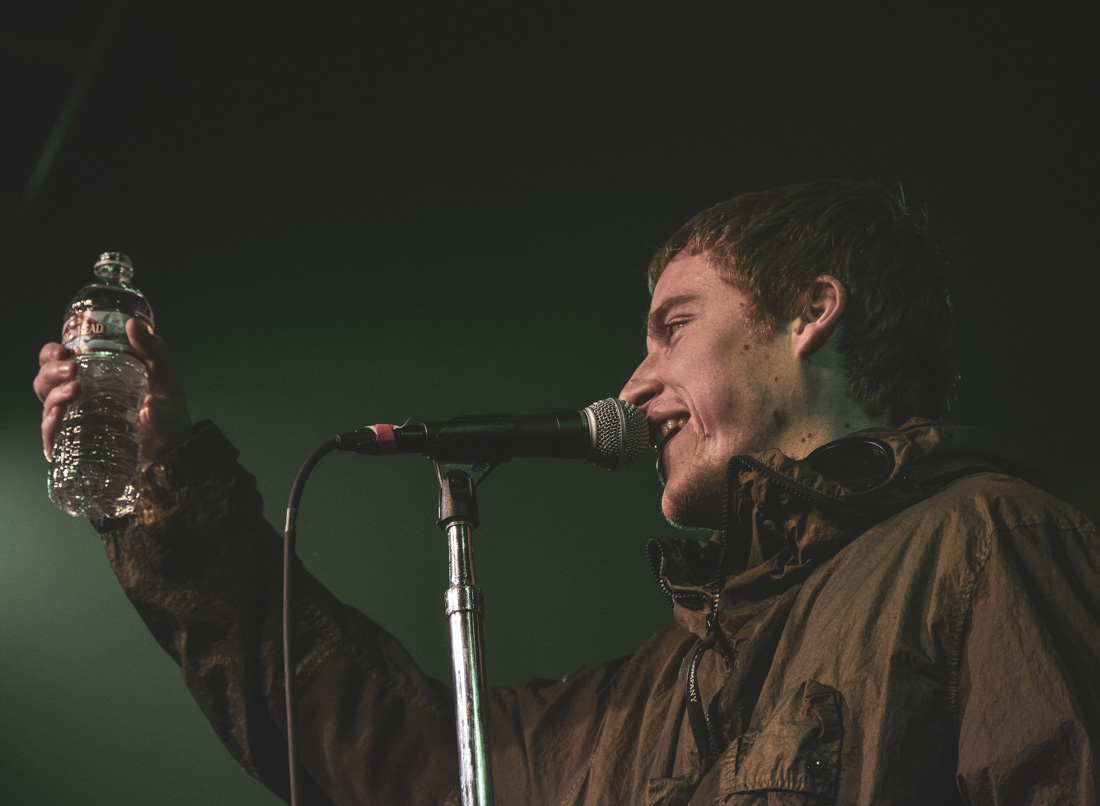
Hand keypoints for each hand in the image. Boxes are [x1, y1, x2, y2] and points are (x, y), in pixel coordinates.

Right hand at [35, 319, 192, 470]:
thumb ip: (153, 350)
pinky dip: (51, 422)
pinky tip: (61, 413)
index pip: (58, 361)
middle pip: (46, 380)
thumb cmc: (168, 415)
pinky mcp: (77, 445)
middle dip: (51, 371)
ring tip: (75, 389)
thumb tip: (132, 323)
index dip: (51, 354)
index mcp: (93, 378)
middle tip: (73, 368)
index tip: (63, 350)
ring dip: (54, 393)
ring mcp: (77, 421)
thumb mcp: (164, 378)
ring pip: (46, 403)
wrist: (176, 453)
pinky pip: (52, 434)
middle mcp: (79, 398)